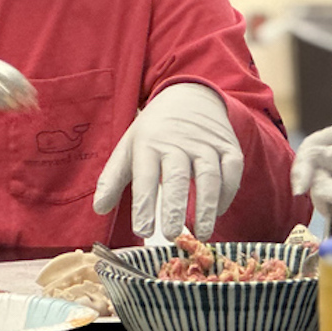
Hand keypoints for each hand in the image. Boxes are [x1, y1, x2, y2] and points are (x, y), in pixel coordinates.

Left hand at [93, 84, 243, 239]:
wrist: (189, 95)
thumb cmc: (155, 131)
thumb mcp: (128, 147)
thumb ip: (112, 179)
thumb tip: (99, 209)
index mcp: (149, 143)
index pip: (145, 176)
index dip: (144, 204)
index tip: (143, 229)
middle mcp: (178, 142)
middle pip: (178, 176)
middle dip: (174, 206)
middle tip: (170, 235)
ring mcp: (206, 143)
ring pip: (209, 176)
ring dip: (206, 207)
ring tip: (201, 234)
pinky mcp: (228, 146)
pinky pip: (232, 171)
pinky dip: (227, 193)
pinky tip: (218, 212)